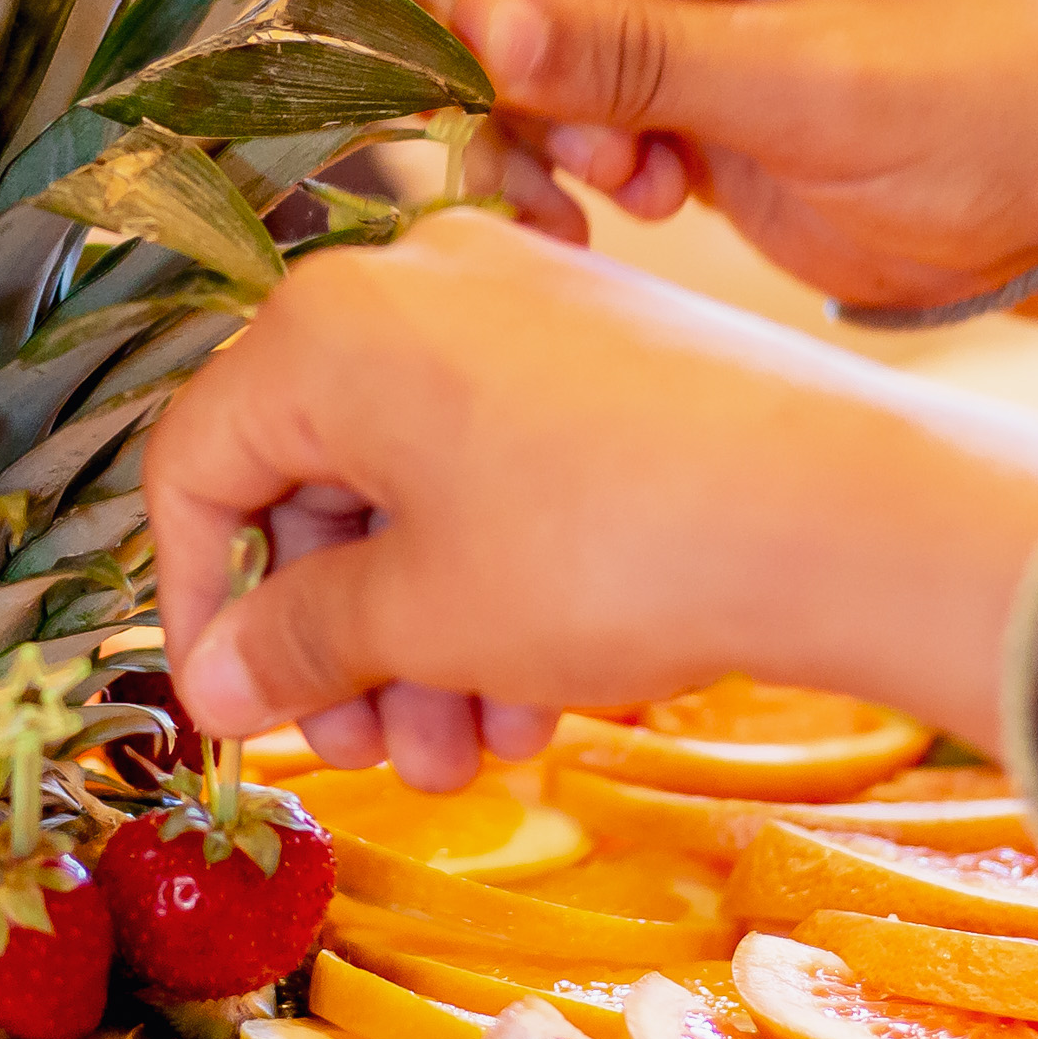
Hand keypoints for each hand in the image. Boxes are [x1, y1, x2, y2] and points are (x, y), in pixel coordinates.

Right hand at [148, 213, 1037, 785]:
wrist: (841, 510)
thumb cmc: (606, 548)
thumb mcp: (423, 617)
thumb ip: (294, 643)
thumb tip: (215, 680)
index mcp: (328, 324)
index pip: (196, 463)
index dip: (199, 602)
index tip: (233, 704)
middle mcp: (415, 282)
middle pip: (317, 480)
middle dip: (337, 640)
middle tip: (371, 753)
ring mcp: (521, 304)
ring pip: (419, 488)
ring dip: (424, 638)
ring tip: (472, 756)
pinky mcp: (608, 344)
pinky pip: (506, 463)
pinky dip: (501, 579)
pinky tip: (543, 698)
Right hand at [408, 0, 1037, 313]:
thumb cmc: (998, 118)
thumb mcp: (823, 92)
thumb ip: (643, 59)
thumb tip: (478, 29)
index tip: (471, 93)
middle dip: (502, 53)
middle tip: (563, 162)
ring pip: (513, 14)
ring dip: (535, 116)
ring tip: (623, 194)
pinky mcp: (675, 40)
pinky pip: (555, 77)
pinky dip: (565, 148)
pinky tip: (639, 201)